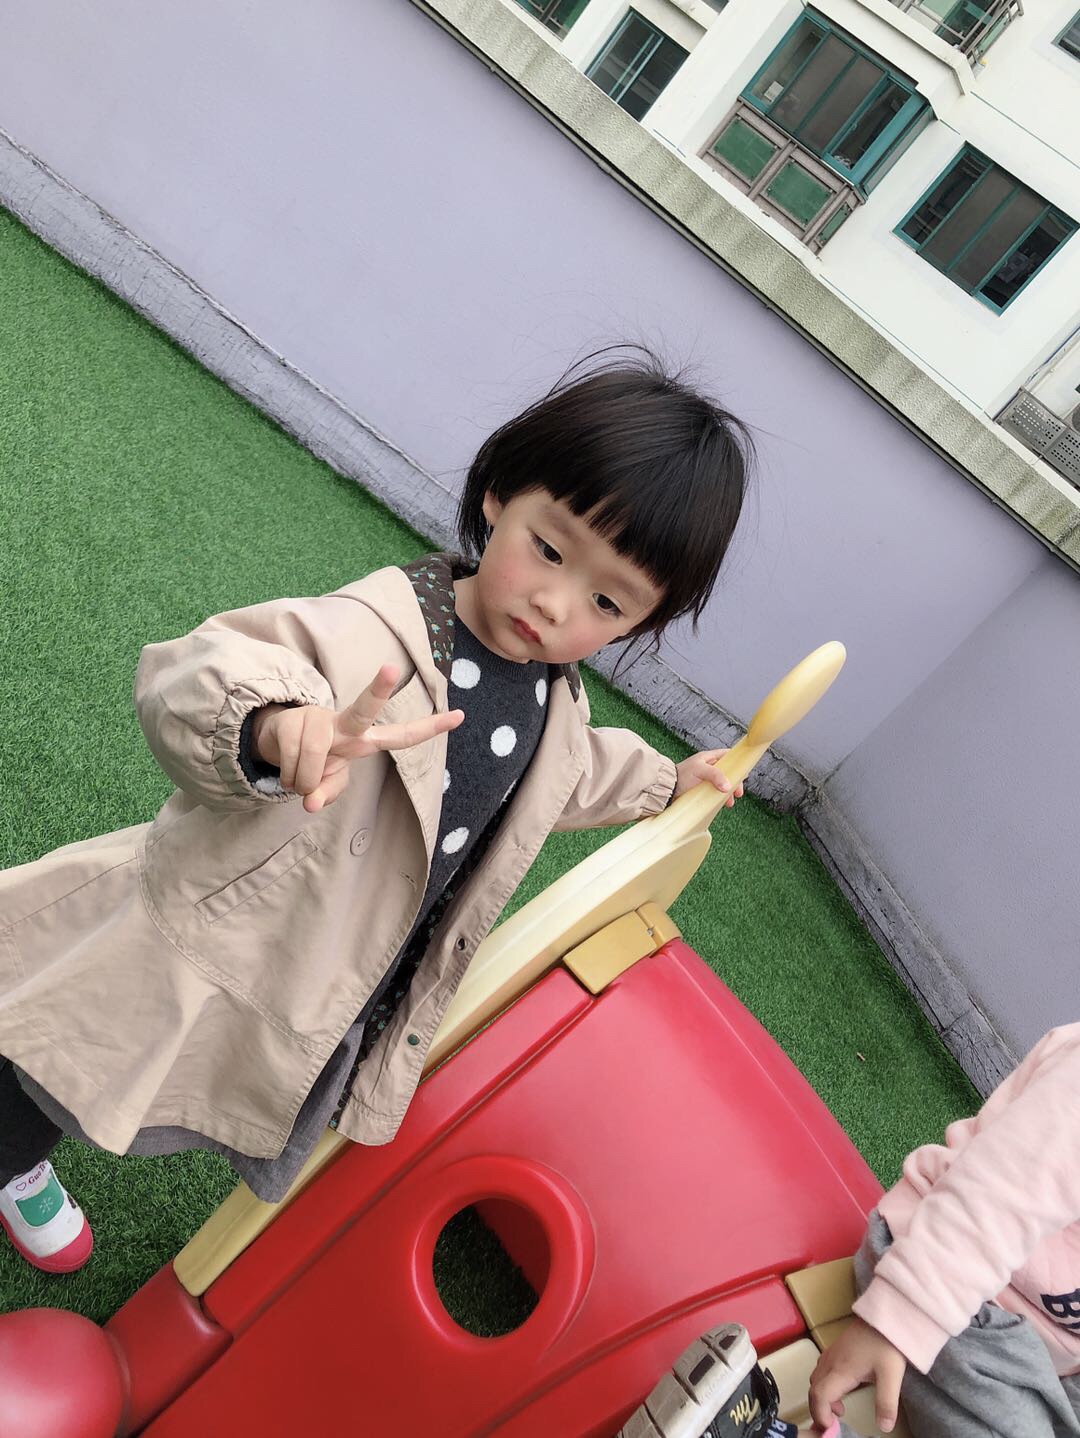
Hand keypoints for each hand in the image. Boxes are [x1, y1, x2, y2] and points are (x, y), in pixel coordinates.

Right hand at [251, 664, 463, 812]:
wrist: (275, 744)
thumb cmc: (315, 761)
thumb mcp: (329, 783)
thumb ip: (328, 793)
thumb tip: (310, 803)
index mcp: (363, 740)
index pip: (401, 736)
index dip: (429, 729)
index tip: (459, 716)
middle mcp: (345, 725)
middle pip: (364, 709)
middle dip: (377, 690)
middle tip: (391, 668)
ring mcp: (318, 719)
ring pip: (314, 757)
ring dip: (303, 781)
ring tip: (301, 779)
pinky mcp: (292, 720)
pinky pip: (293, 760)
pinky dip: (290, 777)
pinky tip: (289, 769)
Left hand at [673, 749, 743, 804]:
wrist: (666, 790)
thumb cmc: (680, 776)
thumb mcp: (699, 771)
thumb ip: (715, 775)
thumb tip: (728, 786)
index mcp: (709, 758)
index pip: (727, 756)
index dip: (737, 762)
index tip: (744, 770)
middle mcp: (709, 768)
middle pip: (728, 773)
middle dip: (735, 782)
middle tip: (737, 793)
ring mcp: (706, 780)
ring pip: (723, 785)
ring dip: (728, 793)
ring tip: (729, 802)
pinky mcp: (703, 791)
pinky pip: (715, 793)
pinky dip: (720, 799)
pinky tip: (722, 804)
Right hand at [809, 1317, 906, 1433]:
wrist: (885, 1315)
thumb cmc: (886, 1343)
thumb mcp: (891, 1375)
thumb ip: (886, 1402)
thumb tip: (883, 1427)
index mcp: (841, 1370)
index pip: (819, 1395)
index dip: (820, 1414)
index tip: (830, 1428)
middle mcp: (830, 1362)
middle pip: (814, 1389)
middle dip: (818, 1409)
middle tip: (831, 1424)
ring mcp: (831, 1354)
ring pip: (816, 1379)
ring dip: (821, 1397)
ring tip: (839, 1409)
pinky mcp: (836, 1349)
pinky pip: (821, 1370)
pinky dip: (825, 1385)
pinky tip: (842, 1389)